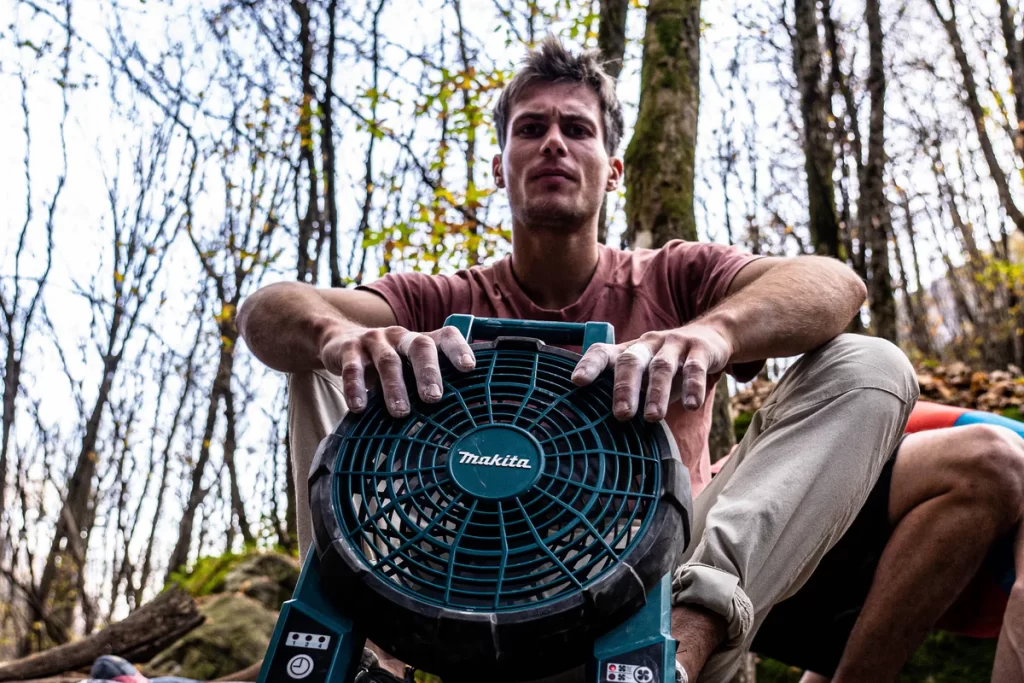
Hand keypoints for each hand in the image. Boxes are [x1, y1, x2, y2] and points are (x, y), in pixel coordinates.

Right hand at [319, 325, 474, 416]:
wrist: (339, 341)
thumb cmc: (385, 362)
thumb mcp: (406, 367)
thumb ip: (426, 383)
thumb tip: (456, 418)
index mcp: (420, 340)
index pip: (446, 336)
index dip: (459, 349)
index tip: (469, 368)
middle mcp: (401, 336)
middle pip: (420, 347)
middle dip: (428, 372)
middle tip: (434, 397)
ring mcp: (375, 340)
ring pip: (388, 361)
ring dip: (395, 387)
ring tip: (400, 412)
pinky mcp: (349, 349)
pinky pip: (353, 368)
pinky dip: (355, 388)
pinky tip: (359, 407)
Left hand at [570, 324, 733, 420]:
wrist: (710, 338)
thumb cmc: (667, 366)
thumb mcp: (645, 375)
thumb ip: (628, 395)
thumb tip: (602, 432)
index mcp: (628, 350)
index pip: (602, 352)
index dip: (589, 365)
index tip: (577, 381)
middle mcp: (647, 344)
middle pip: (631, 361)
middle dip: (624, 387)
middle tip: (622, 414)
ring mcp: (673, 344)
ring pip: (662, 366)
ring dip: (656, 392)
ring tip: (653, 417)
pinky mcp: (700, 349)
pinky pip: (695, 368)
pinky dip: (693, 387)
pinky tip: (692, 406)